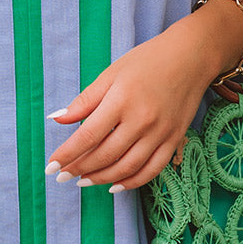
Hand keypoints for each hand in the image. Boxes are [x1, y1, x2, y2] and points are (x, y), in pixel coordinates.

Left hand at [45, 16, 217, 191]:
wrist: (191, 58)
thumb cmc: (148, 61)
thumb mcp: (111, 73)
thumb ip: (85, 100)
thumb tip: (56, 120)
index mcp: (122, 100)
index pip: (88, 136)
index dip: (67, 155)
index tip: (51, 167)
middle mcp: (142, 120)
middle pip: (105, 155)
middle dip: (80, 169)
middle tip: (63, 176)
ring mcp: (161, 133)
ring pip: (127, 167)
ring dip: (102, 179)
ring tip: (84, 181)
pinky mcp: (174, 140)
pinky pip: (152, 170)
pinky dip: (132, 182)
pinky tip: (115, 186)